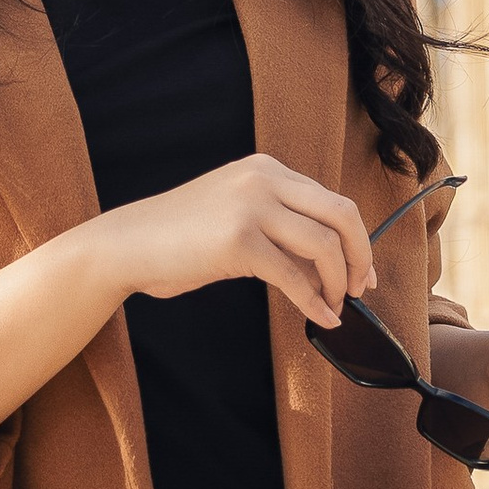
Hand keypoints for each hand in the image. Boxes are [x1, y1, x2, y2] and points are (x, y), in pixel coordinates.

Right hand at [112, 155, 376, 329]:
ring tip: (335, 306)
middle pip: (342, 214)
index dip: (357, 239)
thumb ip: (280, 229)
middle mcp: (263, 179)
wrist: (126, 244)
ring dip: (339, 282)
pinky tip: (321, 319)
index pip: (332, 200)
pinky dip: (314, 303)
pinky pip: (294, 277)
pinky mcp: (238, 241)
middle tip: (361, 288)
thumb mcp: (236, 216)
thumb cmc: (179, 238)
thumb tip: (330, 266)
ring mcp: (250, 207)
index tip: (362, 270)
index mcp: (265, 169)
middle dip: (360, 256)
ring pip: (324, 245)